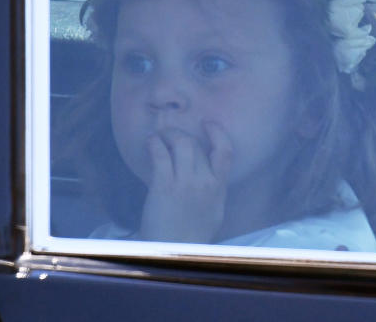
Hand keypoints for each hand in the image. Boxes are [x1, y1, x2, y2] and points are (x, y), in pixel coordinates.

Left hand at [137, 122, 232, 242]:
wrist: (175, 250)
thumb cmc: (193, 234)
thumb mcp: (214, 210)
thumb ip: (213, 189)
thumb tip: (206, 172)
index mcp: (218, 187)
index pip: (225, 151)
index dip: (217, 133)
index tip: (208, 124)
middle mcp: (204, 181)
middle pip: (196, 145)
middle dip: (182, 135)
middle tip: (171, 134)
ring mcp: (184, 182)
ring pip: (180, 144)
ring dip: (168, 135)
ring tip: (159, 136)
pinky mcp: (164, 185)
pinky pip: (160, 155)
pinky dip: (154, 144)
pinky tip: (150, 143)